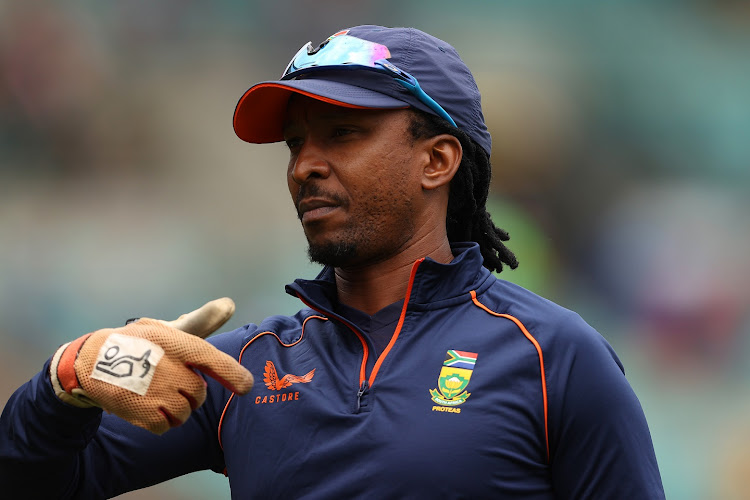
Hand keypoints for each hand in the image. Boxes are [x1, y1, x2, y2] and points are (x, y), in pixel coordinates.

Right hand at [49, 298, 253, 433]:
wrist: (91, 361)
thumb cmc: (138, 342)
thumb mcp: (167, 327)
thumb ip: (201, 321)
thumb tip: (229, 304)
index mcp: (180, 344)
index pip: (214, 361)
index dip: (234, 375)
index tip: (245, 387)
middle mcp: (171, 368)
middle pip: (199, 394)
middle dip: (190, 392)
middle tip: (169, 382)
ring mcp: (158, 392)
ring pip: (185, 412)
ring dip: (175, 408)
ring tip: (155, 392)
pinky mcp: (143, 413)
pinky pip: (167, 426)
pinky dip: (160, 422)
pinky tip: (147, 405)